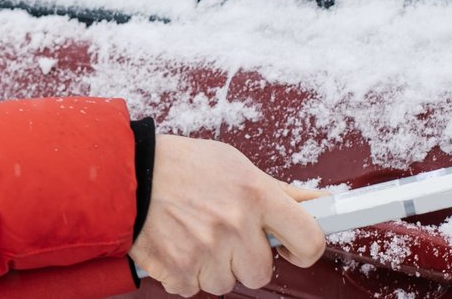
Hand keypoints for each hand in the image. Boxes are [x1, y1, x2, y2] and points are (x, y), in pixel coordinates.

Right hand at [129, 135, 326, 296]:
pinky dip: (186, 273)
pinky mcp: (179, 270)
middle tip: (226, 234)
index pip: (309, 240)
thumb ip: (280, 192)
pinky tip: (178, 244)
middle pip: (262, 272)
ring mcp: (206, 250)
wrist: (130, 173)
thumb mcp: (237, 166)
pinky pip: (194, 289)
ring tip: (196, 235)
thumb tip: (321, 203)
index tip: (293, 247)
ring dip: (214, 267)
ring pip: (227, 283)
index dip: (305, 250)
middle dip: (246, 259)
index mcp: (256, 194)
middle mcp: (235, 224)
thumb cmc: (183, 166)